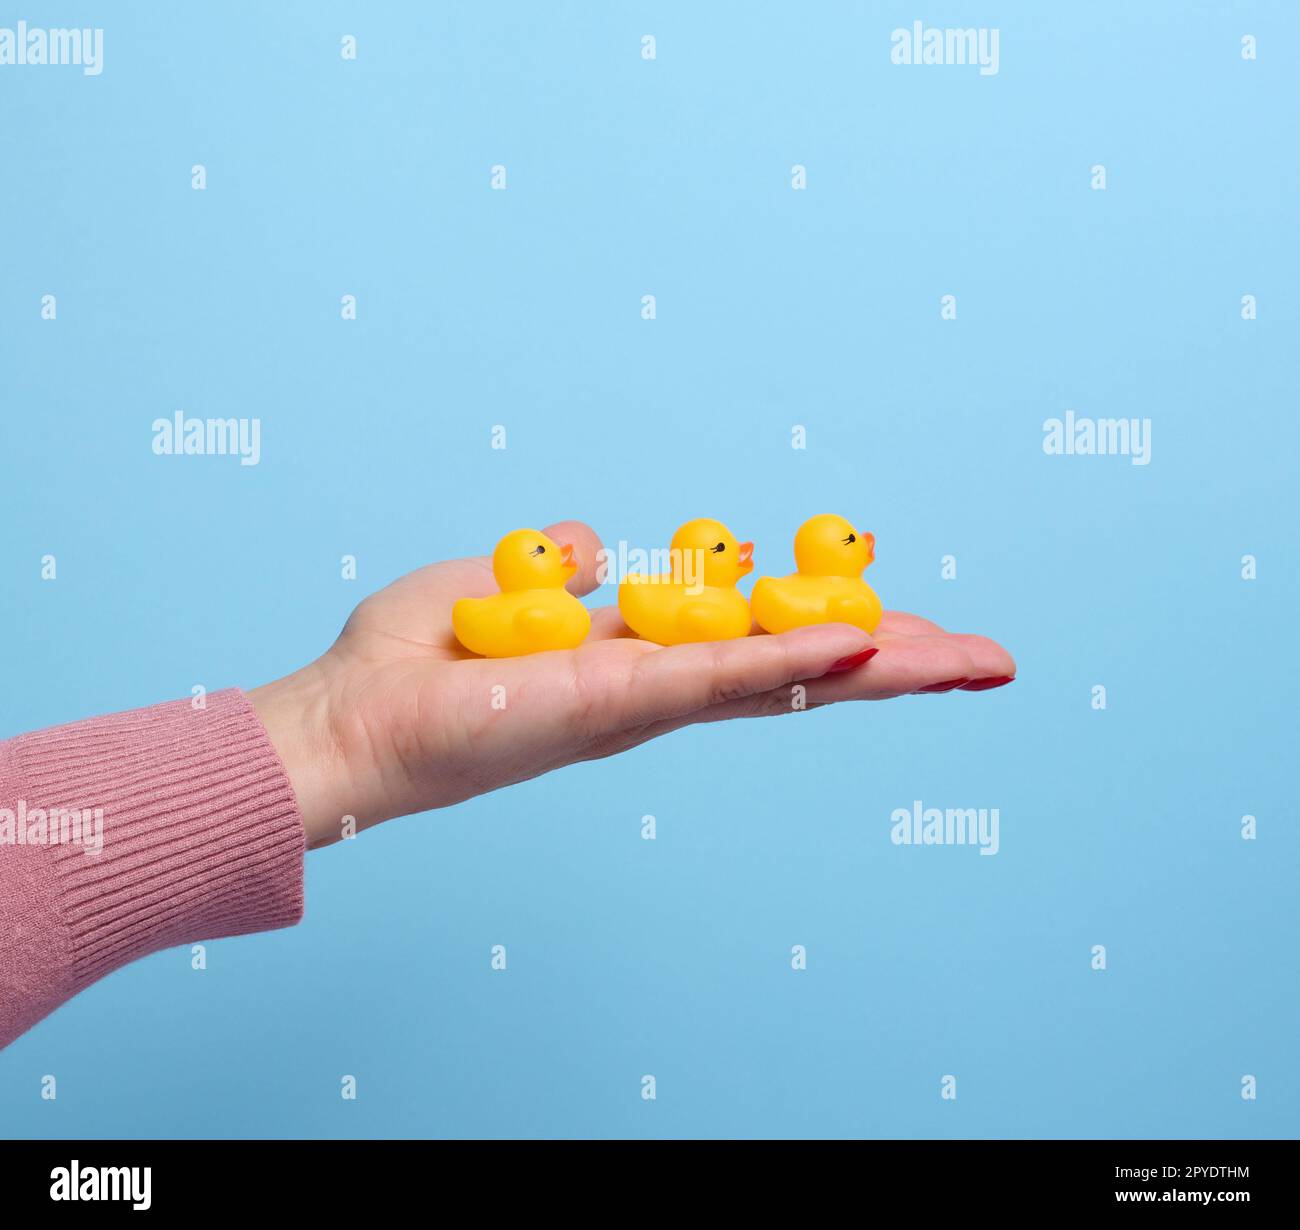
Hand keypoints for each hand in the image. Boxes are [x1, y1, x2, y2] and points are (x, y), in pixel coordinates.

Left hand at [250, 520, 1015, 847]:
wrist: (347, 725)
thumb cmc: (411, 664)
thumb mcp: (495, 586)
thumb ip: (558, 570)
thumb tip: (594, 542)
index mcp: (639, 659)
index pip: (757, 644)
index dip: (831, 631)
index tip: (897, 616)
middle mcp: (659, 689)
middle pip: (799, 671)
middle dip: (896, 665)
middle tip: (986, 659)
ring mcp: (647, 703)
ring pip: (786, 678)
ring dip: (882, 667)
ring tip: (973, 660)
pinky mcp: (616, 704)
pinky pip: (722, 677)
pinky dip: (793, 658)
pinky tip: (865, 641)